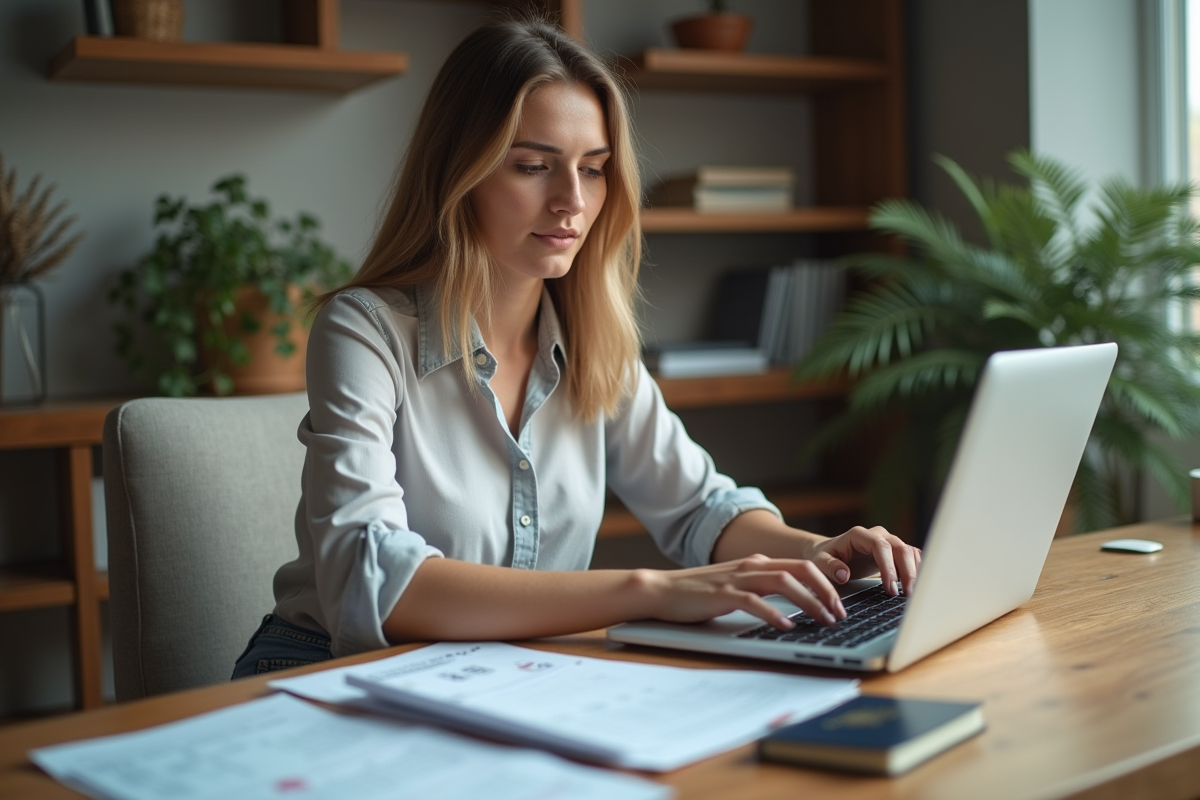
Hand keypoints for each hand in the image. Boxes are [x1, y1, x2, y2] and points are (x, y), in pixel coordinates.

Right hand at [637, 555, 847, 630]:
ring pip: (783, 583)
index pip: (802, 565)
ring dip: (809, 602)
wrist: (661, 590)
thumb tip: (793, 606)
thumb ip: (761, 588)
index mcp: (756, 563)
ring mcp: (736, 579)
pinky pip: (754, 602)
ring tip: (824, 620)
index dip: (826, 583)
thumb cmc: (699, 593)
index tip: (840, 604)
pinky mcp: (722, 595)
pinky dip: (774, 613)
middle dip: (826, 591)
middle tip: (840, 613)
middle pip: (800, 570)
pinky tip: (787, 625)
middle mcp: (751, 566)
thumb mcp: (736, 585)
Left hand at [805, 525, 920, 596]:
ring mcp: (888, 541)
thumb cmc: (824, 556)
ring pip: (909, 552)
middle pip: (900, 548)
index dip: (888, 567)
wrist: (830, 552)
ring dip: (914, 572)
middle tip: (905, 594)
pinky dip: (916, 570)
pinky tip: (914, 586)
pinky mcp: (894, 551)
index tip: (890, 587)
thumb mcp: (820, 561)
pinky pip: (912, 557)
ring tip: (910, 593)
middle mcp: (877, 535)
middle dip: (906, 572)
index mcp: (859, 535)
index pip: (880, 546)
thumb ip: (830, 567)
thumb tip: (844, 575)